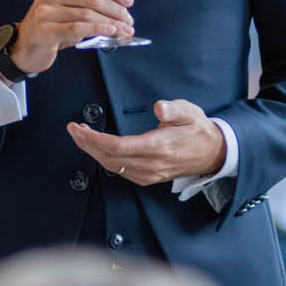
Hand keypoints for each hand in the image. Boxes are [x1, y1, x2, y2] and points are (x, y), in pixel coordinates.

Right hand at [10, 0, 134, 76]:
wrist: (25, 46)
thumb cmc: (52, 26)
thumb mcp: (68, 7)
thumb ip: (88, 1)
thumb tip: (121, 7)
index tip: (129, 1)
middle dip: (116, 10)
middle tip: (129, 20)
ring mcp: (45, 10)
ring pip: (88, 13)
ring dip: (111, 22)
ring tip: (124, 30)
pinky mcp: (44, 29)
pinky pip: (77, 28)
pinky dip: (98, 29)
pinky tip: (110, 31)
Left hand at [67, 98, 226, 186]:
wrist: (212, 153)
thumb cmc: (198, 130)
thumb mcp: (189, 112)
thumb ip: (173, 109)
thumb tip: (159, 107)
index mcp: (158, 147)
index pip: (117, 147)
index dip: (94, 139)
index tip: (79, 128)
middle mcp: (151, 164)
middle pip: (109, 158)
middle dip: (87, 144)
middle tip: (73, 130)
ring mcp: (149, 173)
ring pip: (112, 166)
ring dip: (93, 152)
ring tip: (81, 136)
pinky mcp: (148, 177)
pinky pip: (120, 171)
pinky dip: (105, 159)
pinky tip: (98, 149)